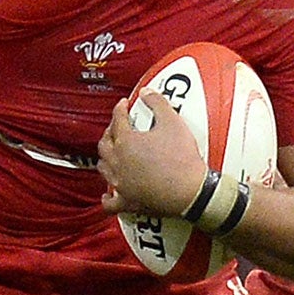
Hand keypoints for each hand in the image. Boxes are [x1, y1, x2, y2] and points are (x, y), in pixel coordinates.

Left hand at [98, 91, 207, 216]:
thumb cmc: (181, 158)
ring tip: (112, 153)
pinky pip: (110, 202)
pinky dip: (107, 197)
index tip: (123, 105)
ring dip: (105, 158)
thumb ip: (158, 103)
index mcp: (125, 142)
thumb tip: (146, 92)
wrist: (190, 191)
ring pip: (103, 168)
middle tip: (117, 127)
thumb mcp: (172, 122)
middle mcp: (117, 162)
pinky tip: (108, 194)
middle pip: (104, 144)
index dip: (119, 109)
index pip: (117, 120)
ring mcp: (121, 183)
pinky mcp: (128, 202)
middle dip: (109, 132)